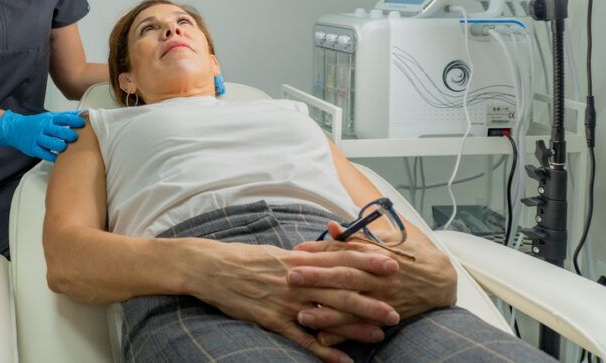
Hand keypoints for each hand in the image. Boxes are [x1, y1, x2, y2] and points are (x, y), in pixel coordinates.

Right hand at [0, 110, 85, 161]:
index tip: (83, 124)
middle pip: (59, 131)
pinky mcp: (33, 148)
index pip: (64, 118)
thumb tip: (83, 113)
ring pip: (52, 143)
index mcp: (49, 119)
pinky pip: (45, 154)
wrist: (16, 129)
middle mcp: (44, 127)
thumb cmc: (37, 123)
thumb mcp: (50, 116)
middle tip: (75, 138)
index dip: (75, 121)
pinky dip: (53, 157)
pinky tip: (58, 158)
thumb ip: (65, 117)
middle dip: (69, 135)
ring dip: (61, 146)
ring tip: (66, 147)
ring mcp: (38, 138)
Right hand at [185, 239, 400, 362]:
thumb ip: (301, 258)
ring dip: (355, 325)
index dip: (367, 261)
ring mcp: (285, 300)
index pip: (339, 258)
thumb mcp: (274, 252)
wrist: (209, 267)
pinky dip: (324, 350)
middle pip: (340, 289)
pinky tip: (343, 361)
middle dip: (371, 299)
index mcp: (297, 259)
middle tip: (397, 308)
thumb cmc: (241, 259)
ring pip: (327, 313)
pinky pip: (303, 338)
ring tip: (380, 334)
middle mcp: (296, 278)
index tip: (392, 263)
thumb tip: (324, 256)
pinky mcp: (273, 319)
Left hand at [289, 221, 457, 345]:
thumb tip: (329, 226)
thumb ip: (354, 236)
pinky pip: (362, 327)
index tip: (296, 251)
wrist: (441, 280)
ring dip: (326, 313)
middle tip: (292, 277)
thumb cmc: (409, 254)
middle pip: (344, 277)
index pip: (343, 251)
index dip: (319, 251)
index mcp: (375, 255)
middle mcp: (378, 277)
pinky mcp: (386, 317)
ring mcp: (382, 299)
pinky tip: (323, 339)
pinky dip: (343, 335)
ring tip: (302, 315)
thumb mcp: (385, 239)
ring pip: (351, 306)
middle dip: (317, 277)